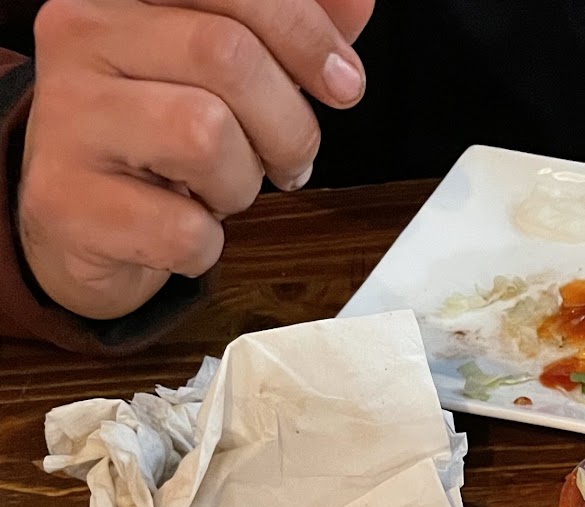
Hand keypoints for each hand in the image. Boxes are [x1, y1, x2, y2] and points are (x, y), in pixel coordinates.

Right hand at [19, 0, 372, 320]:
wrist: (80, 222)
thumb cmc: (159, 139)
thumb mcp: (225, 75)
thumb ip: (286, 32)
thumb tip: (356, 2)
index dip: (302, 30)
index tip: (342, 82)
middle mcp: (85, 33)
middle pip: (227, 56)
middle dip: (288, 123)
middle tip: (288, 160)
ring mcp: (68, 115)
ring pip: (205, 136)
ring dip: (242, 183)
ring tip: (222, 190)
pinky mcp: (69, 200)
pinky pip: (181, 228)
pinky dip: (205, 245)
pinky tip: (182, 231)